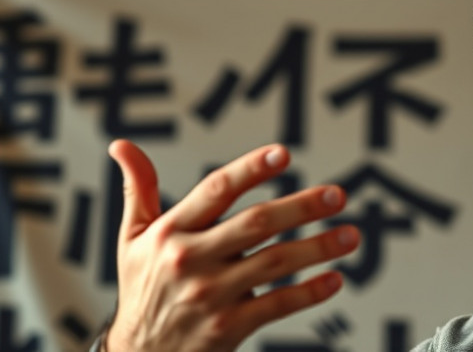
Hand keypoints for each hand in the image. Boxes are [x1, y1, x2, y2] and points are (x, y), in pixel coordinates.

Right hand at [104, 140, 359, 351]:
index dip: (250, 169)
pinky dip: (309, 293)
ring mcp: (211, 295)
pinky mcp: (228, 327)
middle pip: (255, 224)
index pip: (215, 190)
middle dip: (300, 207)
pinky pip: (277, 306)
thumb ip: (137, 190)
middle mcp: (190, 260)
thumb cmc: (143, 287)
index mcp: (170, 232)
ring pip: (275, 264)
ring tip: (351, 235)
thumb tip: (122, 145)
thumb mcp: (132, 239)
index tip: (283, 153)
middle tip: (337, 194)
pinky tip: (335, 279)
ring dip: (317, 248)